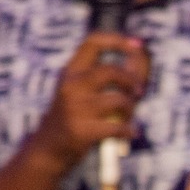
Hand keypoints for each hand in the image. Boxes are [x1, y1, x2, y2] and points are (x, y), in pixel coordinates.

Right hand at [31, 31, 150, 167]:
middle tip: (139, 92)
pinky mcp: (83, 131)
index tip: (137, 44)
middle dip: (131, 80)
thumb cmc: (73, 117)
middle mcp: (71, 86)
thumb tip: (141, 61)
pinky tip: (130, 133)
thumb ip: (106, 76)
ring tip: (128, 118)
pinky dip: (130, 130)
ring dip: (130, 109)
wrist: (49, 149)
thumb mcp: (80, 90)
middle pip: (110, 71)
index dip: (118, 40)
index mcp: (70, 72)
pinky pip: (118, 127)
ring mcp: (76, 108)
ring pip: (119, 99)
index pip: (93, 42)